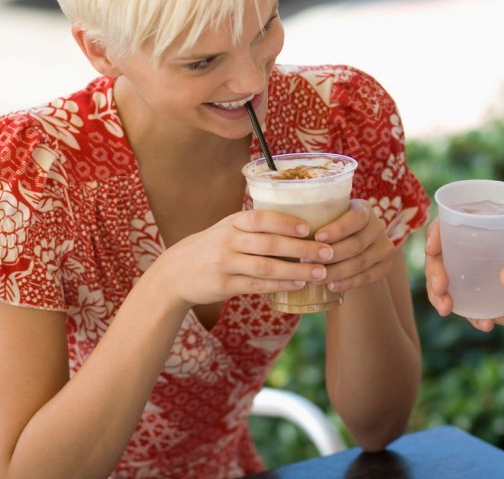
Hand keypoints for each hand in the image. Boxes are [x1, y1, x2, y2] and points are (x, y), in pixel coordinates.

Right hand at [161, 209, 334, 306]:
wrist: (176, 272)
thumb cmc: (212, 247)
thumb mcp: (227, 229)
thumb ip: (254, 226)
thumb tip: (297, 222)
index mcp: (233, 223)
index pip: (262, 218)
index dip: (286, 222)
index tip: (309, 227)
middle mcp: (229, 241)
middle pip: (270, 244)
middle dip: (302, 248)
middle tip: (328, 252)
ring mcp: (226, 263)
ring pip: (266, 267)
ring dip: (296, 270)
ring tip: (319, 272)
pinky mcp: (224, 285)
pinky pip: (257, 285)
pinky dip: (280, 286)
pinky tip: (297, 285)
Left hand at [312, 199, 398, 292]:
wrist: (354, 244)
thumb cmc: (332, 227)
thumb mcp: (328, 216)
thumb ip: (315, 216)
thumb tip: (285, 221)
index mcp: (364, 209)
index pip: (355, 218)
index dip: (337, 229)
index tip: (317, 237)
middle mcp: (378, 227)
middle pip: (356, 244)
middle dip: (331, 254)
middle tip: (307, 262)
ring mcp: (384, 247)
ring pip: (360, 262)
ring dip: (336, 271)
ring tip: (316, 277)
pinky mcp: (386, 266)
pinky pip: (367, 277)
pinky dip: (348, 283)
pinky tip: (332, 286)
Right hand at [425, 223, 503, 337]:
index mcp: (490, 234)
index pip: (454, 224)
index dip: (437, 232)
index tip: (434, 247)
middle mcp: (477, 255)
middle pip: (440, 256)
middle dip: (433, 271)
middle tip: (441, 287)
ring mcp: (475, 280)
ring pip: (443, 283)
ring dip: (438, 295)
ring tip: (447, 309)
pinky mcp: (479, 303)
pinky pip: (462, 308)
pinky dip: (467, 317)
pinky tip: (486, 324)